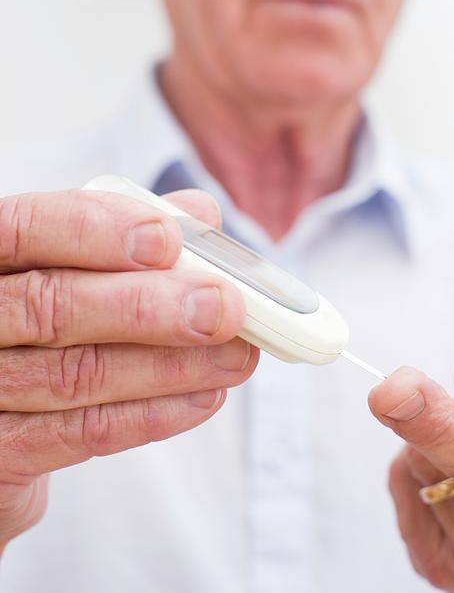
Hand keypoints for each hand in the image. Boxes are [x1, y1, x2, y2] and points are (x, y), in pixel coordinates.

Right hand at [0, 187, 257, 551]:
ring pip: (75, 374)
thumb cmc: (46, 320)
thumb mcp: (76, 267)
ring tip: (236, 356)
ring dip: (168, 365)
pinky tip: (203, 396)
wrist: (3, 415)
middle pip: (51, 306)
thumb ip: (130, 237)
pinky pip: (79, 433)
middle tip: (224, 307)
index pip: (26, 230)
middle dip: (149, 306)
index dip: (96, 231)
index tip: (168, 240)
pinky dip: (150, 414)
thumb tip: (200, 215)